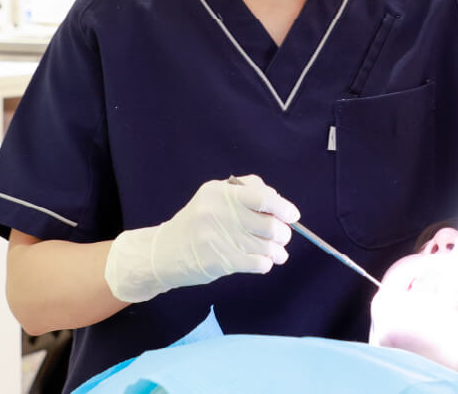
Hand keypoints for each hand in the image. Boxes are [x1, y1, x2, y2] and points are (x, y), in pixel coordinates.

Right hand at [104, 174, 300, 302]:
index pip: (262, 196)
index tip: (292, 216)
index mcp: (220, 192)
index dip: (283, 207)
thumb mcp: (215, 198)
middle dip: (282, 233)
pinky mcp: (219, 261)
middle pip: (269, 224)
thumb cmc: (197, 223)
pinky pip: (258, 263)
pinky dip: (266, 263)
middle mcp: (219, 212)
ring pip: (266, 246)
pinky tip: (261, 262)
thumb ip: (246, 192)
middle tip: (282, 237)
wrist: (164, 252)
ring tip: (277, 253)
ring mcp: (218, 238)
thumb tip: (281, 206)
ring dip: (277, 251)